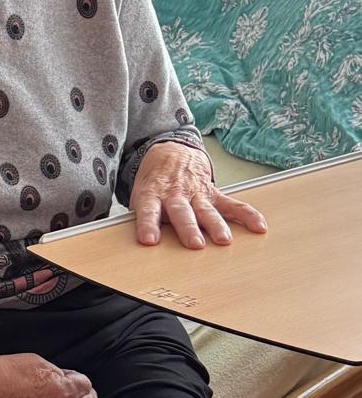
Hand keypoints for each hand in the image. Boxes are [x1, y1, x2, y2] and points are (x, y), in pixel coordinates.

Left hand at [131, 142, 267, 247]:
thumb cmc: (155, 181)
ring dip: (216, 225)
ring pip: (207, 211)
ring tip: (223, 240)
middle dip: (188, 228)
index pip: (148, 210)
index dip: (147, 224)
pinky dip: (247, 215)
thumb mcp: (140, 193)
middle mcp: (176, 194)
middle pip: (182, 212)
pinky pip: (233, 205)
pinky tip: (258, 226)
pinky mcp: (214, 194)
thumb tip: (140, 241)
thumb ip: (141, 215)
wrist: (170, 152)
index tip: (149, 240)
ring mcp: (197, 194)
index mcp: (154, 194)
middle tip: (194, 244)